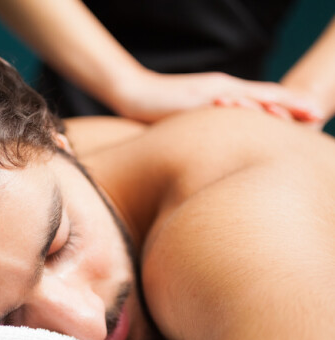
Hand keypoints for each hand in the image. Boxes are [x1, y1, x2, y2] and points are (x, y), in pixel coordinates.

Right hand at [110, 70, 322, 123]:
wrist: (133, 91)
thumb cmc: (158, 109)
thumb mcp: (187, 117)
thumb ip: (206, 124)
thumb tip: (215, 140)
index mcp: (221, 93)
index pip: (259, 99)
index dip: (284, 107)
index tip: (306, 118)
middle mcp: (222, 88)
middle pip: (264, 95)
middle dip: (293, 105)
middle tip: (318, 116)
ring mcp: (211, 91)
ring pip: (253, 97)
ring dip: (281, 106)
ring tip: (304, 115)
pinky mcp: (198, 98)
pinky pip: (230, 104)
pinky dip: (251, 108)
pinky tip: (267, 114)